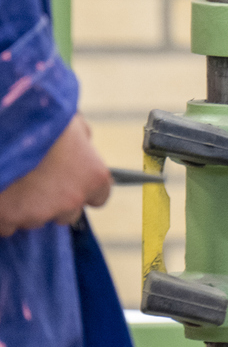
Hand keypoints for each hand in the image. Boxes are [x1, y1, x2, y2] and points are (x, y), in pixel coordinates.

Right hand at [0, 116, 110, 236]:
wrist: (5, 130)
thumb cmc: (41, 121)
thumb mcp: (72, 123)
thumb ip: (82, 140)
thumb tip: (83, 143)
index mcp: (93, 177)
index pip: (100, 196)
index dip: (84, 188)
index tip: (73, 182)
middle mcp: (71, 201)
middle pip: (67, 213)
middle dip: (54, 201)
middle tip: (37, 180)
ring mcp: (39, 214)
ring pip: (35, 219)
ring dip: (27, 207)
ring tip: (16, 182)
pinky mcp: (9, 220)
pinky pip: (7, 225)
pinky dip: (4, 213)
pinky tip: (2, 192)